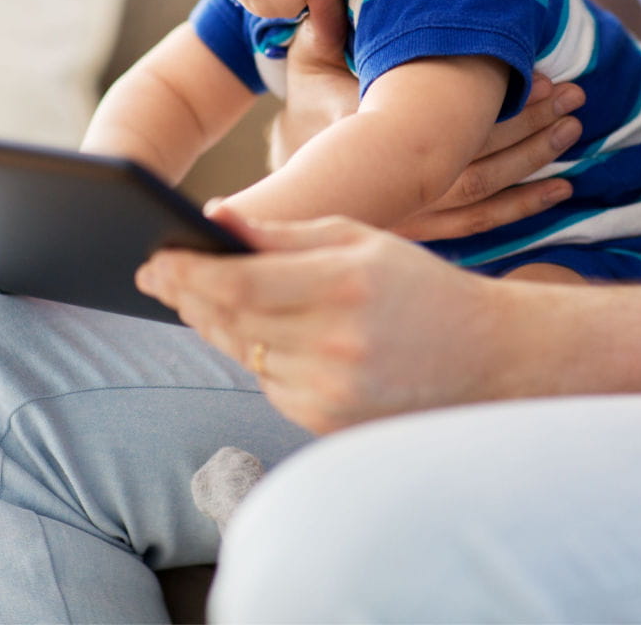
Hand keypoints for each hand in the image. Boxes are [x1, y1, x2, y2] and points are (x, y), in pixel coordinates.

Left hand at [137, 209, 524, 433]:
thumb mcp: (360, 241)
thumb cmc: (419, 288)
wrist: (486, 358)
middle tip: (157, 275)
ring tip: (199, 298)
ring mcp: (330, 390)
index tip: (153, 260)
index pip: (236, 283)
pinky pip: (269, 384)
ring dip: (217, 325)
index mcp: (342, 285)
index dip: (185, 273)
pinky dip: (259, 357)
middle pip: (228, 322)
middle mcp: (334, 343)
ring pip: (244, 354)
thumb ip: (284, 233)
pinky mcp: (328, 422)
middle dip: (187, 296)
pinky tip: (266, 335)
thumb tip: (213, 217)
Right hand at [273, 0, 586, 242]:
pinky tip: (560, 190)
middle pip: (477, 154)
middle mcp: (398, 182)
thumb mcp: (308, 71)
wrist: (297, 183)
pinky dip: (522, 206)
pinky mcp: (424, 230)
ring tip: (573, 131)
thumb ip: (322, 33)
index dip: (500, 102)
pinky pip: (480, 223)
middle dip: (532, 125)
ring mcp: (412, 212)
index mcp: (375, 138)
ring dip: (534, 160)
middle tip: (575, 97)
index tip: (540, 78)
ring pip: (484, 190)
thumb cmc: (309, 117)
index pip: (448, 118)